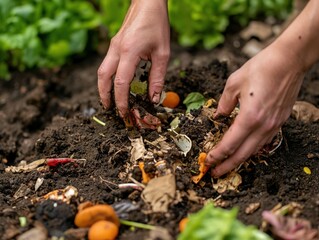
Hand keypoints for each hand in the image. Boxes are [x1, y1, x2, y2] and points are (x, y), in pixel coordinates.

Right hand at [97, 0, 169, 116]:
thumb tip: (154, 98)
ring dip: (103, 88)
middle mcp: (117, 49)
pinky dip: (107, 78)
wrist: (148, 2)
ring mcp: (113, 46)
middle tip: (110, 110)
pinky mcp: (114, 44)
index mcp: (129, 52)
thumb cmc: (157, 24)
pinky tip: (114, 84)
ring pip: (101, 71)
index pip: (120, 83)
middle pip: (103, 78)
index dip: (121, 100)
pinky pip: (106, 64)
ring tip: (109, 100)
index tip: (125, 112)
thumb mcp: (163, 53)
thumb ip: (157, 77)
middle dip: (105, 96)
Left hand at [205, 43, 304, 176]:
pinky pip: (264, 142)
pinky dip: (251, 150)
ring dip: (239, 160)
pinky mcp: (280, 122)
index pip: (229, 144)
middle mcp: (263, 126)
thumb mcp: (233, 83)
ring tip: (228, 165)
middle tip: (214, 173)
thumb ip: (224, 104)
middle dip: (227, 166)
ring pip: (254, 151)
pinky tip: (244, 150)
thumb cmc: (261, 68)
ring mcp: (274, 125)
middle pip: (242, 154)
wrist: (289, 61)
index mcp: (249, 117)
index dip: (217, 155)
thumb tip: (218, 116)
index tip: (207, 162)